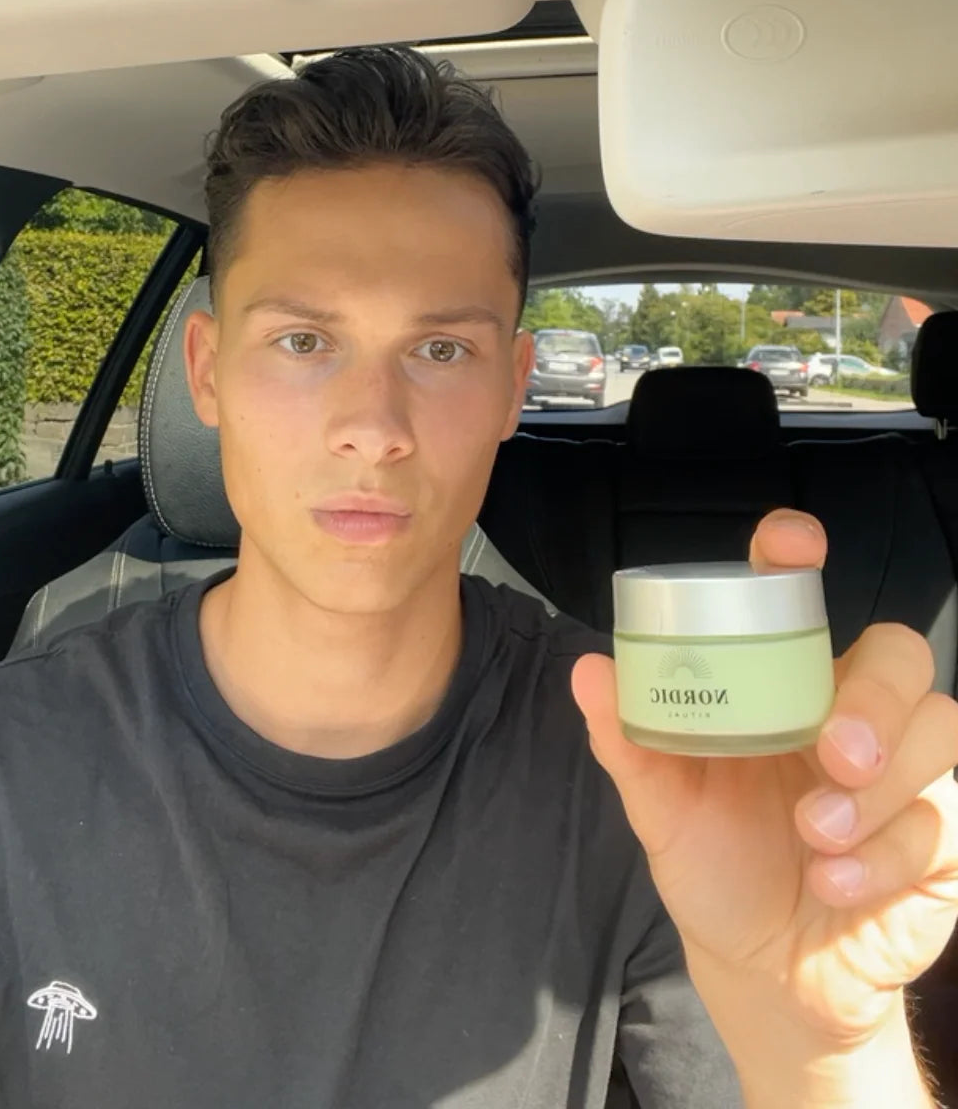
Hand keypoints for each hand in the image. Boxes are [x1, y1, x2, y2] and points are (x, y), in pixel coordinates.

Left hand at [571, 509, 957, 1053]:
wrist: (761, 969)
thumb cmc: (714, 863)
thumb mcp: (663, 808)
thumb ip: (630, 743)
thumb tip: (589, 672)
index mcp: (782, 686)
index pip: (799, 597)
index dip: (797, 554)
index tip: (790, 543)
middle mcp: (851, 712)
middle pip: (900, 653)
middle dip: (875, 696)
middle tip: (834, 751)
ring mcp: (906, 772)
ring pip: (939, 731)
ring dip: (881, 788)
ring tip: (816, 836)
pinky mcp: (942, 837)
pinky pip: (945, 821)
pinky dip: (886, 855)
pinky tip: (834, 882)